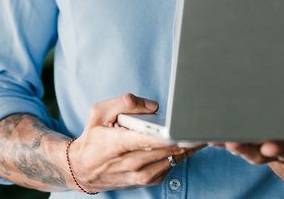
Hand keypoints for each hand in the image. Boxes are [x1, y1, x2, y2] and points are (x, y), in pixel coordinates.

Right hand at [68, 93, 203, 191]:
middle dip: (185, 136)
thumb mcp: (99, 112)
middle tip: (201, 123)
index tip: (187, 126)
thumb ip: (124, 102)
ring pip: (173, 158)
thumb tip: (153, 106)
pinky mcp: (147, 181)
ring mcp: (140, 175)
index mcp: (118, 144)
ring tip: (196, 132)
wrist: (82, 170)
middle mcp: (131, 163)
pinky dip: (177, 154)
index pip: (150, 140)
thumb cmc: (92, 138)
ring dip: (186, 146)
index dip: (171, 134)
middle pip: (167, 149)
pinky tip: (180, 144)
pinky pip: (170, 166)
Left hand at [222, 140, 283, 196]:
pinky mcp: (256, 149)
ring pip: (256, 152)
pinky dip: (222, 140)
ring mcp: (272, 152)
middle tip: (269, 146)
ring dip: (243, 147)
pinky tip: (210, 135)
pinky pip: (238, 145)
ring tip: (230, 141)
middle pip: (283, 151)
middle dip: (276, 149)